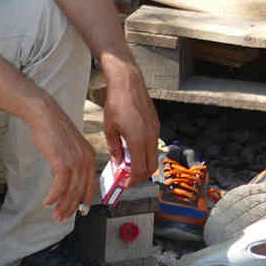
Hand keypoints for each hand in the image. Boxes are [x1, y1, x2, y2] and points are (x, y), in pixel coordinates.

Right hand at [25, 96, 96, 220]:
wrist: (45, 114)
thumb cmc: (54, 129)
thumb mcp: (70, 146)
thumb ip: (73, 161)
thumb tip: (68, 179)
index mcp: (90, 156)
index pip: (90, 184)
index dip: (85, 200)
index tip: (81, 212)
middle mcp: (86, 159)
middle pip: (80, 191)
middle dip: (71, 208)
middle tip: (62, 218)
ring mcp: (75, 161)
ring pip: (71, 191)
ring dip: (62, 206)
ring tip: (55, 214)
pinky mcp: (62, 161)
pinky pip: (60, 186)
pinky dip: (53, 197)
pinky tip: (47, 202)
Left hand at [97, 60, 160, 179]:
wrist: (128, 82)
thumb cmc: (116, 102)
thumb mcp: (109, 128)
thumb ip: (114, 148)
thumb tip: (118, 161)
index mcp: (138, 139)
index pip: (140, 170)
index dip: (132, 181)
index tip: (125, 184)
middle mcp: (150, 136)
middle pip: (151, 167)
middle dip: (140, 176)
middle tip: (127, 176)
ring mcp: (155, 130)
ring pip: (154, 156)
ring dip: (143, 163)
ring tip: (128, 161)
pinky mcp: (156, 124)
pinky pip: (154, 144)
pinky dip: (145, 151)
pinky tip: (133, 147)